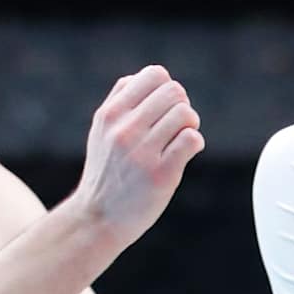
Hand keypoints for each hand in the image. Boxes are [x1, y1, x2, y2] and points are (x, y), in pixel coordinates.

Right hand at [72, 66, 204, 244]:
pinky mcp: (161, 174)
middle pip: (174, 91)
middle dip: (182, 106)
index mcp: (110, 113)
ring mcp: (142, 152)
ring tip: (181, 140)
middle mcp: (124, 129)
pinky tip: (186, 153)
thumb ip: (120, 102)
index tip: (165, 108)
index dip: (167, 88)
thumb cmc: (107, 173)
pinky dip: (195, 142)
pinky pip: (191, 139)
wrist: (98, 218)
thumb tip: (150, 77)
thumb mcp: (101, 131)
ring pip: (185, 113)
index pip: (154, 75)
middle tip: (177, 126)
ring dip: (191, 124)